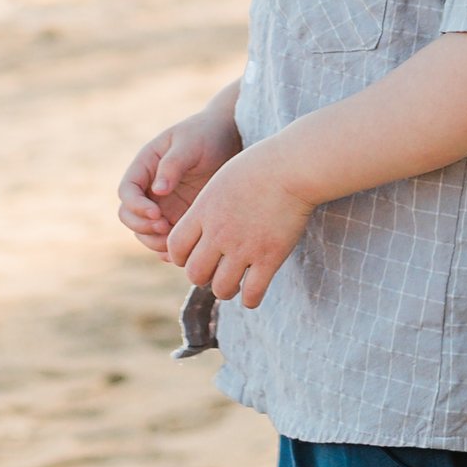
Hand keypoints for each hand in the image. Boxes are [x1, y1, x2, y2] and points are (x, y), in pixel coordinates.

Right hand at [118, 108, 242, 256]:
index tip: (156, 213)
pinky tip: (185, 251)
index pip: (127, 191)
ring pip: (146, 233)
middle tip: (165, 228)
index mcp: (145, 166)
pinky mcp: (179, 218)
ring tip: (175, 244)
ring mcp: (163, 205)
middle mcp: (149, 189)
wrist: (231, 139)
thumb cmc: (207, 135)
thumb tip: (157, 191)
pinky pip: (167, 240)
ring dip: (155, 242)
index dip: (135, 206)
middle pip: (130, 216)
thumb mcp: (190, 144)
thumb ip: (172, 165)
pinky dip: (170, 249)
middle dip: (143, 227)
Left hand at [165, 143, 314, 309]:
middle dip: (201, 276)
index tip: (193, 255)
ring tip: (233, 284)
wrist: (291, 167)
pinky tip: (253, 293)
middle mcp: (219, 233)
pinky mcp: (269, 257)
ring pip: (221, 288)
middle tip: (214, 271)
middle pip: (194, 273)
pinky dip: (250, 299)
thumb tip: (201, 228)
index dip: (180, 257)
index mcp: (203, 212)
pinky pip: (252, 293)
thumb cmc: (257, 169)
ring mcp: (244, 247)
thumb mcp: (221, 182)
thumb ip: (207, 208)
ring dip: (225, 290)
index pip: (175, 248)